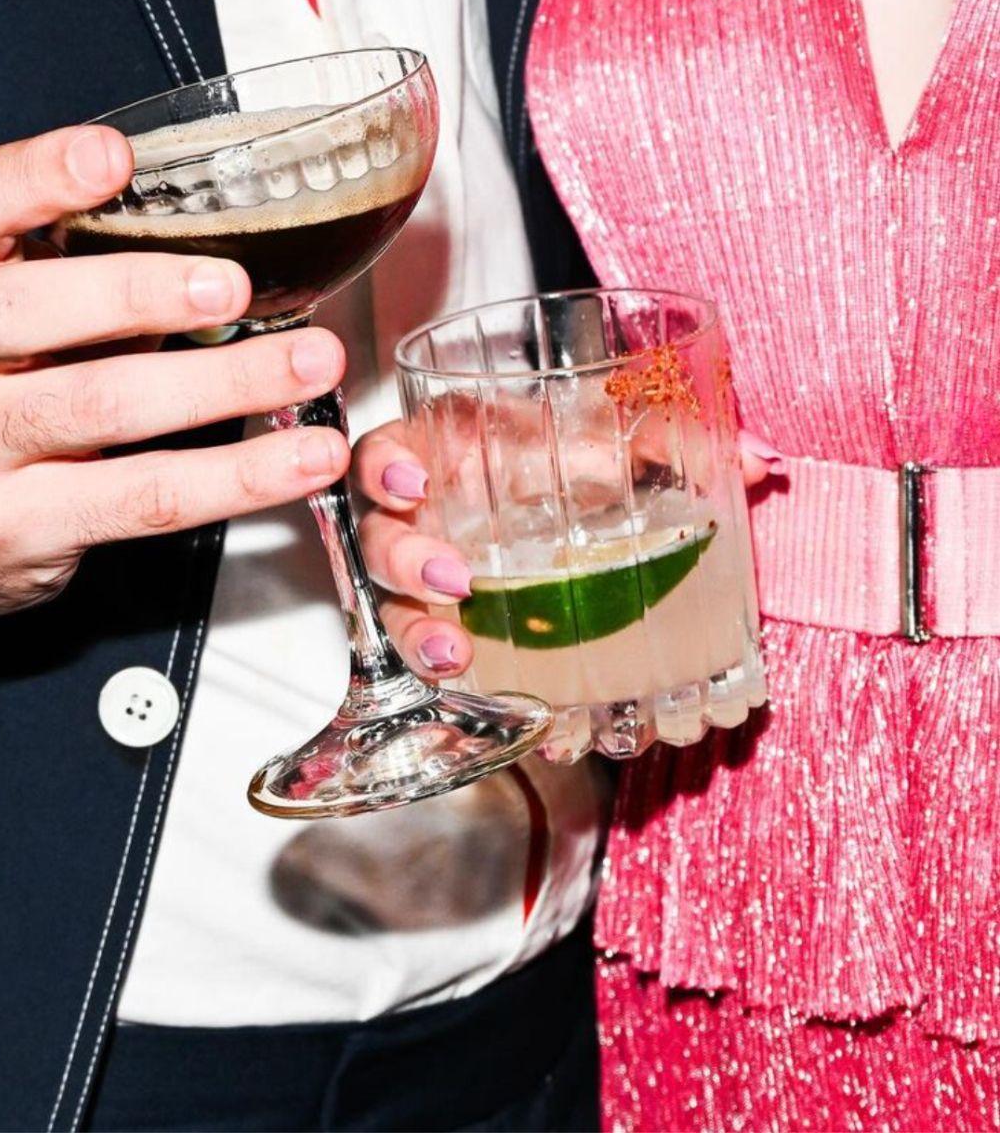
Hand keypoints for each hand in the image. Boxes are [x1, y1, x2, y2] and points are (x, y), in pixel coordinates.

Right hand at [0, 123, 349, 626]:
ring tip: (310, 364)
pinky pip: (143, 499)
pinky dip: (236, 477)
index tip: (114, 157)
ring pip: (97, 409)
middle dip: (132, 292)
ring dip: (222, 384)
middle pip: (14, 312)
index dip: (36, 177)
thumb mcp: (1, 306)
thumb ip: (81, 266)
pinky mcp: (18, 525)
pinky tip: (299, 458)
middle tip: (230, 285)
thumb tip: (232, 233)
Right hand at [352, 420, 779, 680]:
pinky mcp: (452, 626)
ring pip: (393, 607)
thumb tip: (761, 463)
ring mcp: (432, 576)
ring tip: (455, 658)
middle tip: (454, 581)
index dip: (384, 468)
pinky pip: (436, 656)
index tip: (411, 484)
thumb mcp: (616, 436)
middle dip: (403, 561)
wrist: (576, 503)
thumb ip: (675, 439)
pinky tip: (504, 702)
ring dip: (417, 634)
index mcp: (447, 450)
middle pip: (378, 539)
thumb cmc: (572, 452)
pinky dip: (460, 683)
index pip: (387, 451)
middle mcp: (428, 514)